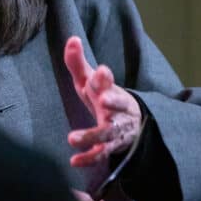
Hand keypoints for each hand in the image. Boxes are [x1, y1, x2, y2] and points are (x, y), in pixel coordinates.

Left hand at [63, 36, 141, 167]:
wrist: (129, 121)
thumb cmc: (102, 95)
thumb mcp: (89, 80)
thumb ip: (77, 62)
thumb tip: (71, 39)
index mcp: (109, 89)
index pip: (108, 81)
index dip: (106, 77)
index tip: (102, 70)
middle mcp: (117, 108)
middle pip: (117, 104)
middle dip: (112, 101)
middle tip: (103, 99)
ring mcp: (116, 128)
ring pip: (108, 132)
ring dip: (92, 136)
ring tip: (72, 138)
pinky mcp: (112, 146)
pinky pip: (102, 153)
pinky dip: (89, 158)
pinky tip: (74, 161)